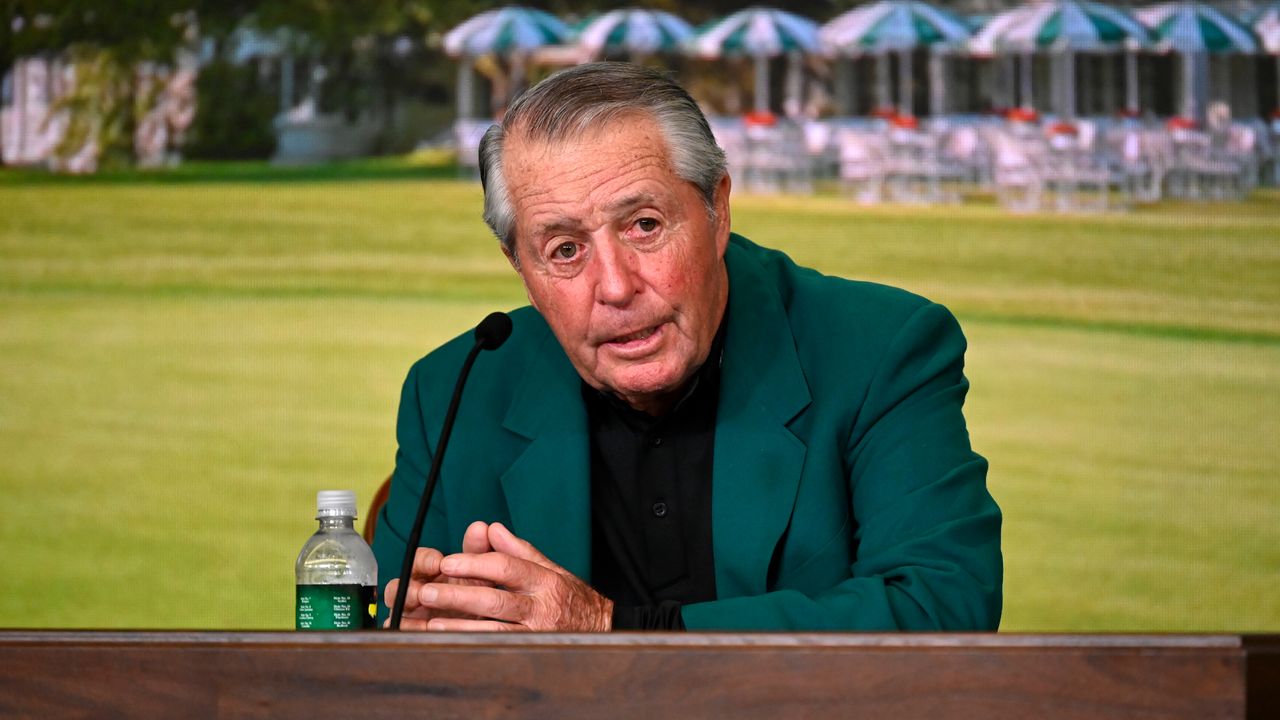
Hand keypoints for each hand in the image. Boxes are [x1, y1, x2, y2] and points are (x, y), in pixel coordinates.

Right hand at [383, 520, 493, 629]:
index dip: (426, 560)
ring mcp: (414, 612)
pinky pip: (403, 630)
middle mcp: (419, 590)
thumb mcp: (483, 573)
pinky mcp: (415, 632)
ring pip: (397, 606)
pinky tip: (418, 628)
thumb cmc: (479, 594)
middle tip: (424, 591)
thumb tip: (481, 527)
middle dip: (410, 585)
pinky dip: (409, 628)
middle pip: (400, 583)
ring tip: (419, 608)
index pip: (419, 560)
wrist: (487, 624)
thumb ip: (480, 551)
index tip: (439, 563)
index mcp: (432, 572)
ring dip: (406, 605)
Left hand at [418, 522, 612, 631]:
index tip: (448, 562)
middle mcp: (541, 606)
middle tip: (428, 591)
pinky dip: (475, 645)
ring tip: (432, 623)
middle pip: (495, 599)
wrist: (602, 630)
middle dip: (458, 595)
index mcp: (544, 579)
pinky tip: (454, 643)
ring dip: (461, 626)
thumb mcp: (550, 568)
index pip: (506, 567)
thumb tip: (491, 529)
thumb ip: (518, 550)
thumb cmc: (571, 598)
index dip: (475, 564)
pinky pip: (500, 648)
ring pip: (494, 629)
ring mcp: (537, 633)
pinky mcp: (532, 652)